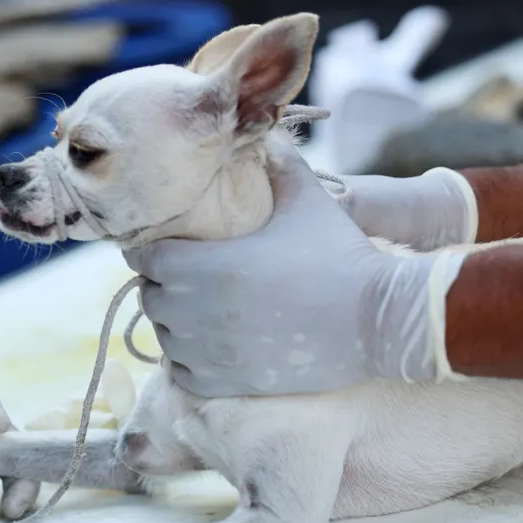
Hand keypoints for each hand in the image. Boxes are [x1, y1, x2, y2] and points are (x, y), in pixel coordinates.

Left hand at [125, 141, 466, 397]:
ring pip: (164, 337)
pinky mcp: (225, 383)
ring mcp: (207, 352)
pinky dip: (186, 360)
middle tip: (186, 275)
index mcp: (202, 266)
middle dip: (163, 284)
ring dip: (174, 323)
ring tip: (198, 310)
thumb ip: (281, 165)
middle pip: (150, 297)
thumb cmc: (340, 255)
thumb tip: (268, 139)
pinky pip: (180, 373)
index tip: (169, 244)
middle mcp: (193, 312)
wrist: (377, 320)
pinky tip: (208, 345)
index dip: (152, 248)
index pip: (144, 257)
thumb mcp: (308, 200)